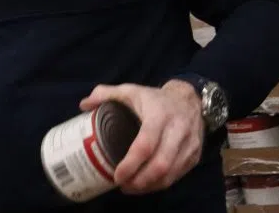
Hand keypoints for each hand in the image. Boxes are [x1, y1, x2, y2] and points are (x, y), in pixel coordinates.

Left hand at [79, 80, 203, 194]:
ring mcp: (189, 145)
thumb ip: (106, 94)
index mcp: (159, 115)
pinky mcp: (194, 156)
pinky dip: (160, 184)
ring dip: (149, 186)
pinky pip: (177, 176)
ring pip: (170, 174)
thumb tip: (83, 105)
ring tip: (131, 187)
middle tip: (122, 185)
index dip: (131, 163)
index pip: (146, 144)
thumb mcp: (131, 90)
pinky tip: (146, 185)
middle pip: (160, 164)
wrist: (190, 100)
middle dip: (140, 180)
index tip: (116, 175)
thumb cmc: (155, 98)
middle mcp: (177, 131)